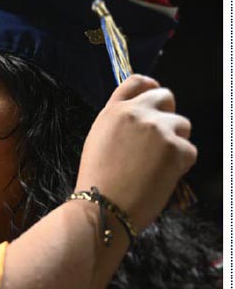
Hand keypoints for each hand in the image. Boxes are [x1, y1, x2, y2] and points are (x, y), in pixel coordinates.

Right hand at [76, 75, 196, 230]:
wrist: (103, 207)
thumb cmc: (98, 182)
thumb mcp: (99, 141)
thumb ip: (120, 123)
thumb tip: (143, 119)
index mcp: (114, 111)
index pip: (136, 82)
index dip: (149, 86)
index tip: (155, 94)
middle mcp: (137, 114)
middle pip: (165, 97)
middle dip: (168, 114)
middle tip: (163, 137)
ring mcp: (158, 129)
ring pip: (182, 125)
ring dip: (175, 142)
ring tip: (157, 166)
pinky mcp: (176, 148)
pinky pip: (189, 151)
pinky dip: (180, 164)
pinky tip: (161, 178)